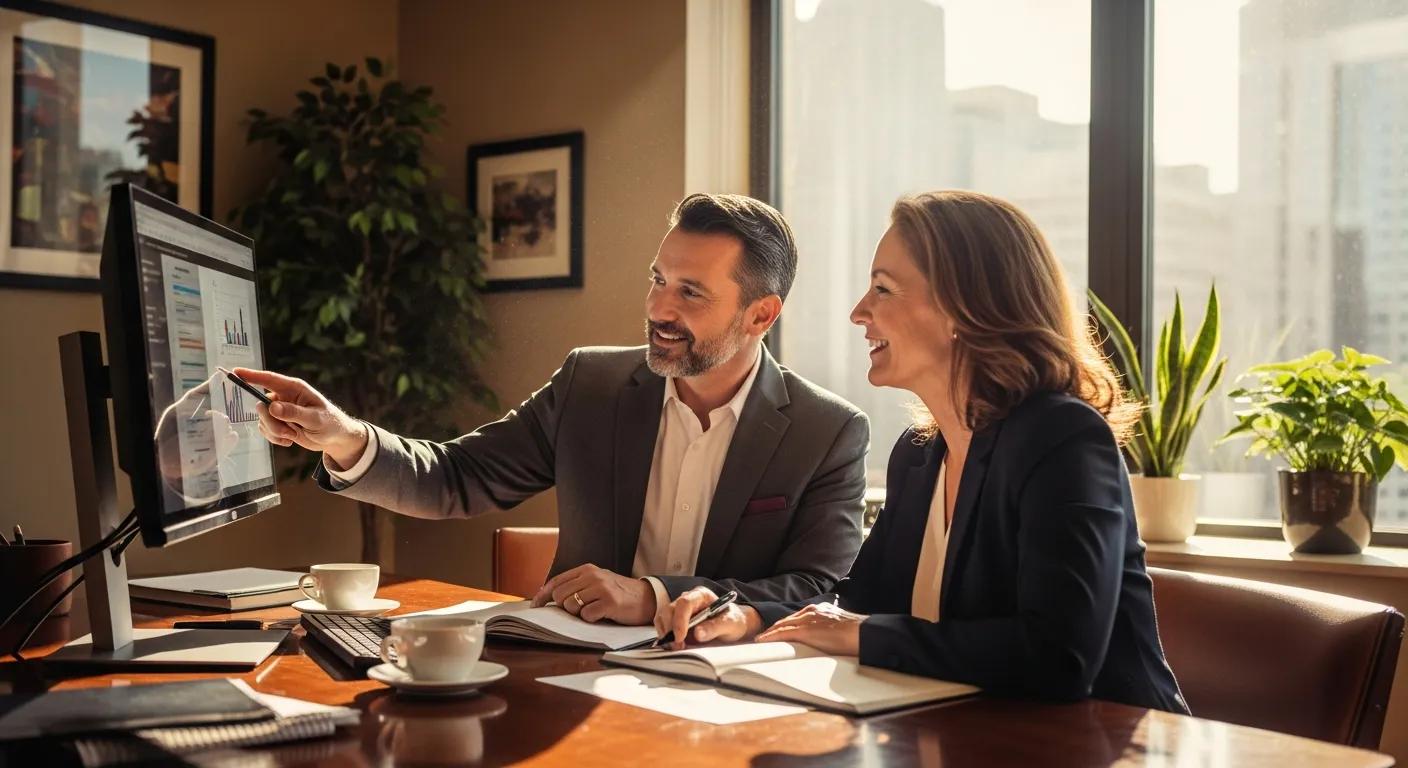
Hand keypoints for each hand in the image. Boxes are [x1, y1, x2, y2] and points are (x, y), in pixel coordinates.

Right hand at [235, 368, 367, 467]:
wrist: (334, 438)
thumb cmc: (330, 423)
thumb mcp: (314, 419)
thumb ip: (294, 413)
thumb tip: (272, 406)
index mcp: (295, 388)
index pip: (269, 379)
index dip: (251, 375)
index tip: (235, 372)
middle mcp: (284, 397)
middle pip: (262, 406)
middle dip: (271, 421)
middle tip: (287, 431)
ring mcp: (279, 410)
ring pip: (262, 420)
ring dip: (275, 432)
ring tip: (293, 435)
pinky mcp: (277, 422)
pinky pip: (264, 430)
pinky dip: (275, 438)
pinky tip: (290, 440)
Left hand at [531, 564, 655, 625]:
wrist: (647, 598)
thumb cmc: (618, 593)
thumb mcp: (597, 582)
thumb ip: (577, 586)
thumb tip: (549, 597)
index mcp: (587, 570)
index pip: (556, 581)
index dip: (543, 595)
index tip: (535, 606)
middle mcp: (593, 576)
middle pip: (560, 595)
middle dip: (564, 607)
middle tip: (579, 610)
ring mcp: (601, 588)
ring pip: (571, 606)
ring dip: (578, 614)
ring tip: (593, 611)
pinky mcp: (609, 603)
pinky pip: (586, 615)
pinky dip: (591, 619)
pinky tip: (602, 615)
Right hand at [660, 586, 761, 650]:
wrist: (732, 626)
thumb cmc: (732, 621)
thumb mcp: (730, 624)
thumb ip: (715, 627)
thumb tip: (698, 633)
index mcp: (701, 595)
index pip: (685, 603)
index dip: (680, 620)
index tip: (680, 637)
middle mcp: (688, 599)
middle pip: (670, 610)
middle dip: (671, 630)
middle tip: (679, 646)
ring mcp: (680, 610)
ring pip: (663, 618)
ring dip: (666, 634)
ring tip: (678, 647)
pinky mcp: (675, 620)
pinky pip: (663, 626)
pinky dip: (665, 637)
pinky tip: (674, 645)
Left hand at [754, 602, 865, 655]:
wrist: (864, 633)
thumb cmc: (856, 635)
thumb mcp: (839, 629)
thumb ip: (829, 632)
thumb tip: (827, 642)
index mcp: (820, 610)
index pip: (796, 618)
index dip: (785, 625)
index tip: (777, 631)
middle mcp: (811, 611)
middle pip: (786, 620)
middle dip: (774, 628)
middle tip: (763, 636)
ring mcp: (808, 620)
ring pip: (782, 626)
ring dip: (770, 633)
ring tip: (760, 640)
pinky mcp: (806, 630)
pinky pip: (783, 633)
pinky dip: (771, 637)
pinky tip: (763, 641)